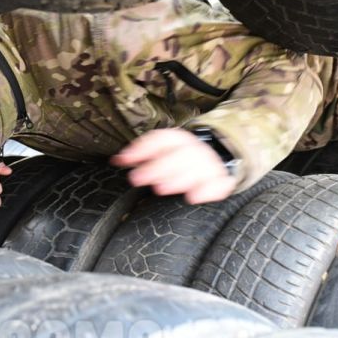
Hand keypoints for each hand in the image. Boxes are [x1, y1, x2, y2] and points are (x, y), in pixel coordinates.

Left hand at [111, 128, 237, 203]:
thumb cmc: (180, 158)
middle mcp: (196, 149)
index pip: (162, 139)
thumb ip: (141, 155)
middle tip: (138, 179)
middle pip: (179, 154)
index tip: (125, 160)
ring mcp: (210, 164)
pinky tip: (193, 198)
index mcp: (179, 140)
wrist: (213, 160)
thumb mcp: (162, 151)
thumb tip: (117, 160)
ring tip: (161, 189)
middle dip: (157, 166)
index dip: (142, 148)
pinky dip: (207, 191)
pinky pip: (219, 183)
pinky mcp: (221, 179)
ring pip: (197, 168)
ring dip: (178, 178)